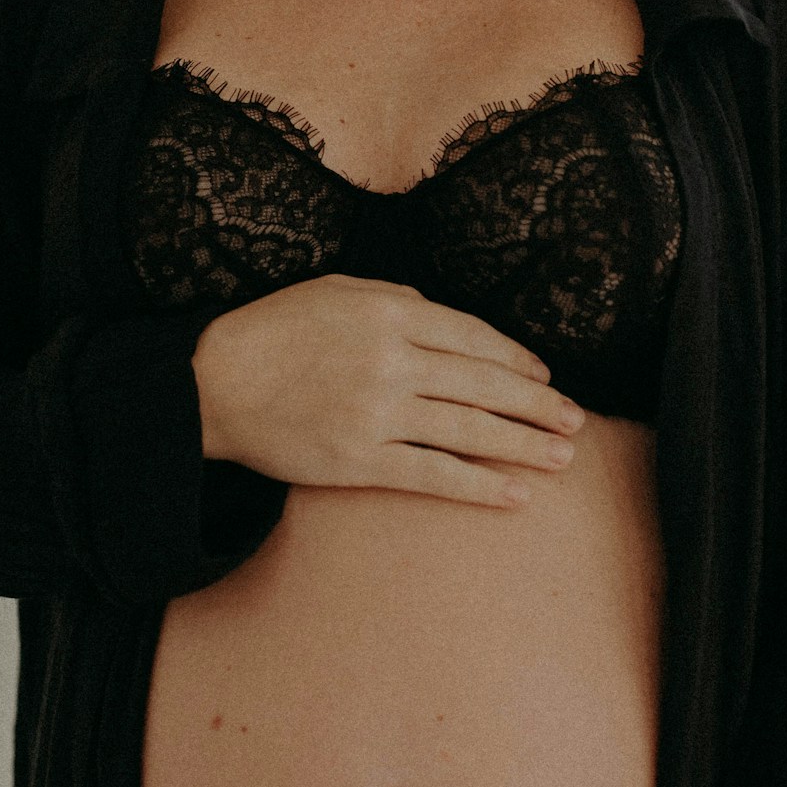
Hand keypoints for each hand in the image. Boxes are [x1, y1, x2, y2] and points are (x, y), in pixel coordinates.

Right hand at [191, 274, 583, 506]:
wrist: (211, 384)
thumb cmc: (273, 331)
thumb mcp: (335, 290)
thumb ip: (396, 297)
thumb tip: (446, 319)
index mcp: (388, 311)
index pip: (473, 336)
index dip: (516, 359)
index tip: (544, 376)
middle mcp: (391, 360)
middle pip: (483, 384)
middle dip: (537, 404)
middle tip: (575, 420)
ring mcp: (377, 413)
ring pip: (468, 430)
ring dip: (523, 445)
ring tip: (561, 457)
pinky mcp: (359, 460)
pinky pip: (432, 474)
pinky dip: (478, 486)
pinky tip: (514, 496)